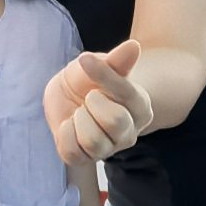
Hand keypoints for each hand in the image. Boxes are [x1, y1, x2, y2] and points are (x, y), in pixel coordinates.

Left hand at [45, 41, 152, 166]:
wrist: (69, 94)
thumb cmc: (90, 79)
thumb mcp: (101, 63)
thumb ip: (117, 60)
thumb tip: (133, 46)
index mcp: (140, 107)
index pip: (126, 93)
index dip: (104, 76)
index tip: (85, 59)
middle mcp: (129, 132)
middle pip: (115, 121)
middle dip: (92, 103)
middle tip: (88, 96)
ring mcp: (108, 149)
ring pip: (94, 141)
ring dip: (79, 120)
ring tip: (80, 112)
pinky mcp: (85, 159)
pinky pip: (73, 153)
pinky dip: (65, 135)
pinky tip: (70, 125)